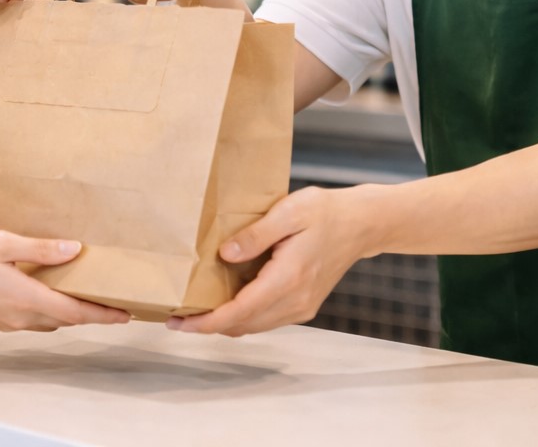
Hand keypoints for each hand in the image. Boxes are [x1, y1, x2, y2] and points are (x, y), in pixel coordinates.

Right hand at [0, 232, 130, 331]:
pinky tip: (49, 293)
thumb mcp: (4, 243)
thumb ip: (41, 249)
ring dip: (70, 312)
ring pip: (51, 321)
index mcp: (27, 298)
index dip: (103, 314)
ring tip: (83, 295)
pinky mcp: (0, 321)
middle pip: (67, 319)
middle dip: (91, 313)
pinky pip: (34, 319)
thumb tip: (75, 250)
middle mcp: (23, 316)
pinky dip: (50, 310)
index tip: (125, 314)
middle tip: (111, 302)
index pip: (75, 313)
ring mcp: (10, 322)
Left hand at [167, 186, 368, 335]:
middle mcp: (295, 300)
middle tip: (176, 317)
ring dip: (225, 323)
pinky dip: (243, 317)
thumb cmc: (325, 212)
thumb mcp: (288, 212)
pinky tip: (226, 303)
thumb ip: (255, 235)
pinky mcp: (304, 306)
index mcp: (288, 278)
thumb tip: (225, 255)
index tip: (178, 323)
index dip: (206, 322)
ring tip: (195, 312)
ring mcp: (302, 307)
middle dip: (208, 326)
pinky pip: (266, 320)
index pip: (239, 311)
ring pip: (254, 327)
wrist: (361, 224)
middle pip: (243, 325)